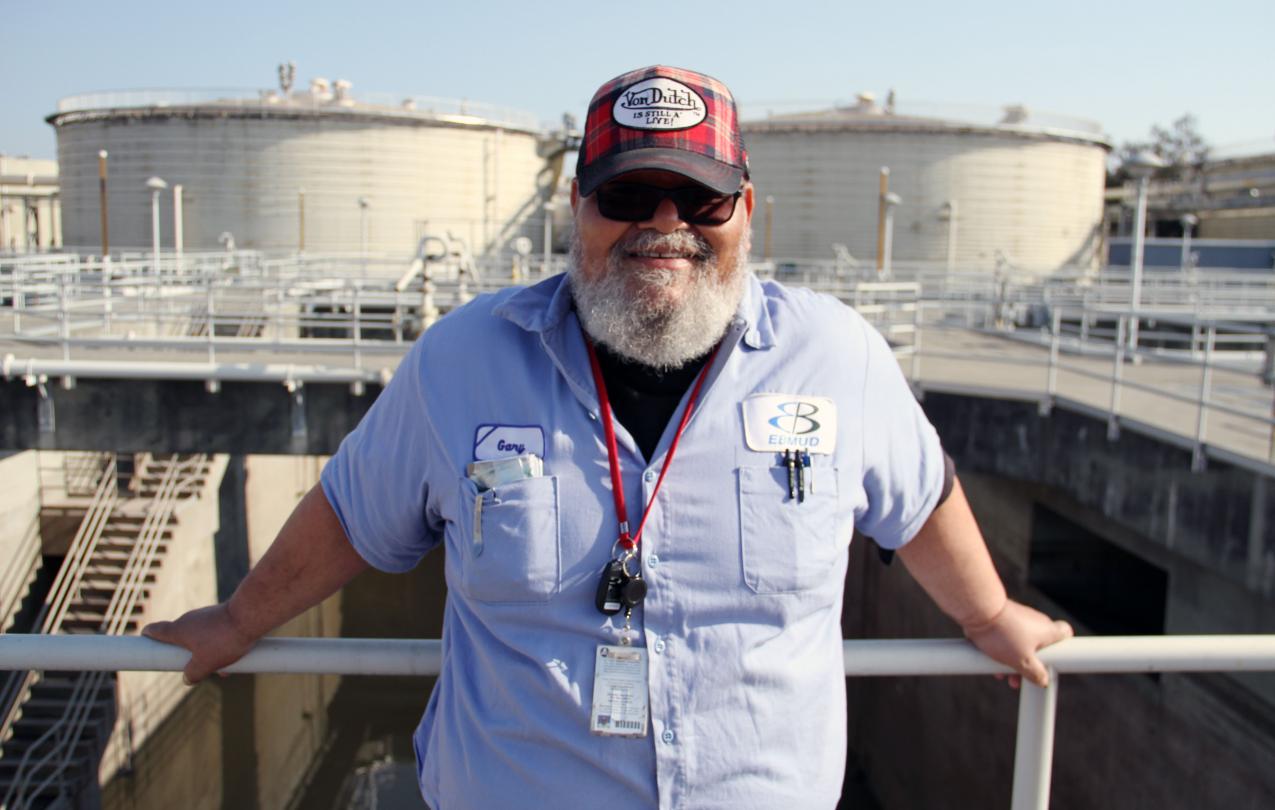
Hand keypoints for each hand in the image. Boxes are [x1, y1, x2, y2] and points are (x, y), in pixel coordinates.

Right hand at [142, 603, 257, 684]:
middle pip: (181, 638)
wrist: (251, 616)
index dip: (148, 636)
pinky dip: (221, 646)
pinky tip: (235, 660)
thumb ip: (192, 674)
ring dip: (207, 653)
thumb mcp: (204, 664)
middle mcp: (190, 619)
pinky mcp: (223, 616)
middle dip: (186, 655)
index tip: (144, 639)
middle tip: (192, 668)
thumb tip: (187, 678)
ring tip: (222, 669)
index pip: (156, 630)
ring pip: (202, 639)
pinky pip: (217, 634)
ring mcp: (207, 616)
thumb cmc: (224, 639)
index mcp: (179, 630)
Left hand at [962, 600, 1072, 688]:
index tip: (1051, 661)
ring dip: (1013, 660)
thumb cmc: (1004, 634)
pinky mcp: (1002, 617)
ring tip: (1001, 675)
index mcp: (1048, 630)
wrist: (977, 610)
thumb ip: (1036, 674)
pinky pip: (1006, 637)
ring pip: (1021, 643)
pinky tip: (990, 662)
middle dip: (1030, 664)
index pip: (1066, 633)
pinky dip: (1001, 650)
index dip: (1063, 647)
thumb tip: (1043, 681)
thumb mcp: (1023, 662)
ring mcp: (1019, 618)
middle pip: (1040, 645)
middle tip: (1018, 679)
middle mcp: (1036, 621)